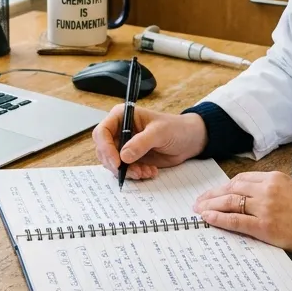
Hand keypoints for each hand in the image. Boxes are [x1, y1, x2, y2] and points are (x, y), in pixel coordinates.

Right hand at [91, 105, 207, 180]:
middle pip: (104, 151)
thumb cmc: (176, 128)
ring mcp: (124, 145)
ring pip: (113, 163)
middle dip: (117, 164)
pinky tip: (150, 171)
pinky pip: (125, 170)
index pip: (102, 132)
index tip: (117, 162)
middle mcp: (119, 131)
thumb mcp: (159, 132)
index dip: (105, 148)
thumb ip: (141, 143)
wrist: (189, 140)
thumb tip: (124, 156)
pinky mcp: (131, 158)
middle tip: (134, 172)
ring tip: (146, 172)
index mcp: (122, 116)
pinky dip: (136, 174)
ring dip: (128, 171)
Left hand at [193, 171, 291, 265]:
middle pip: (232, 188)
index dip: (225, 186)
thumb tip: (253, 202)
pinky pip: (235, 220)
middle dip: (213, 195)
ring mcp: (265, 207)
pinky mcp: (265, 225)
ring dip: (211, 206)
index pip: (242, 179)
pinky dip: (219, 219)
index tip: (216, 192)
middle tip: (200, 201)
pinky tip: (209, 219)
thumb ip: (274, 193)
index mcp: (276, 178)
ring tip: (199, 210)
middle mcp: (268, 189)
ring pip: (230, 202)